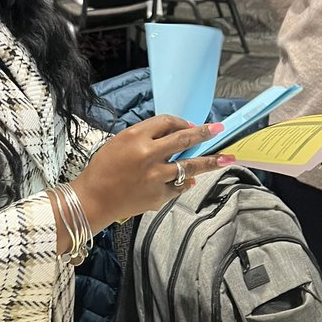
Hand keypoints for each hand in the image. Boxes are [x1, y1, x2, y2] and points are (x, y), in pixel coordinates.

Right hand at [71, 115, 232, 232]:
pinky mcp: (159, 196)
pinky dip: (184, 182)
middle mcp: (148, 155)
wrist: (94, 199)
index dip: (181, 122)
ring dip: (210, 161)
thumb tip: (175, 141)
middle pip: (184, 140)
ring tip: (227, 158)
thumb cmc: (103, 169)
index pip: (166, 122)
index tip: (191, 125)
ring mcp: (156, 177)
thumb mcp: (119, 143)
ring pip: (190, 166)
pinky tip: (189, 181)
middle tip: (219, 129)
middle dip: (204, 133)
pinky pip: (179, 186)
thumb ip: (146, 139)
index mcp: (135, 137)